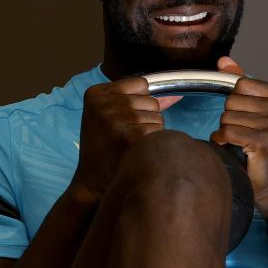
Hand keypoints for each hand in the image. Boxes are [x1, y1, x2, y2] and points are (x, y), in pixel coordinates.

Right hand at [70, 77, 181, 200]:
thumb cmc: (105, 150)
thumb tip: (175, 95)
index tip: (126, 119)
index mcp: (96, 93)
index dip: (141, 103)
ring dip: (151, 132)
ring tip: (130, 144)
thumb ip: (141, 101)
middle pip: (152, 101)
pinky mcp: (129, 136)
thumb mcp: (112, 118)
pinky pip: (159, 132)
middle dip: (147, 119)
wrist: (92, 183)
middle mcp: (104, 103)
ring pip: (158, 117)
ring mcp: (115, 118)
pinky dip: (153, 143)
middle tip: (126, 136)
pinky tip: (136, 151)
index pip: (141, 84)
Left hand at [209, 56, 267, 217]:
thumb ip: (243, 85)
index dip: (238, 103)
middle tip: (247, 135)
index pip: (241, 84)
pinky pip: (227, 132)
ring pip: (227, 117)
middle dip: (232, 118)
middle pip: (232, 100)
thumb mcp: (260, 112)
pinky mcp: (265, 142)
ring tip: (243, 144)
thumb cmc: (266, 147)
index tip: (251, 119)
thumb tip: (223, 61)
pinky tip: (237, 150)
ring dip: (228, 132)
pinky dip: (224, 142)